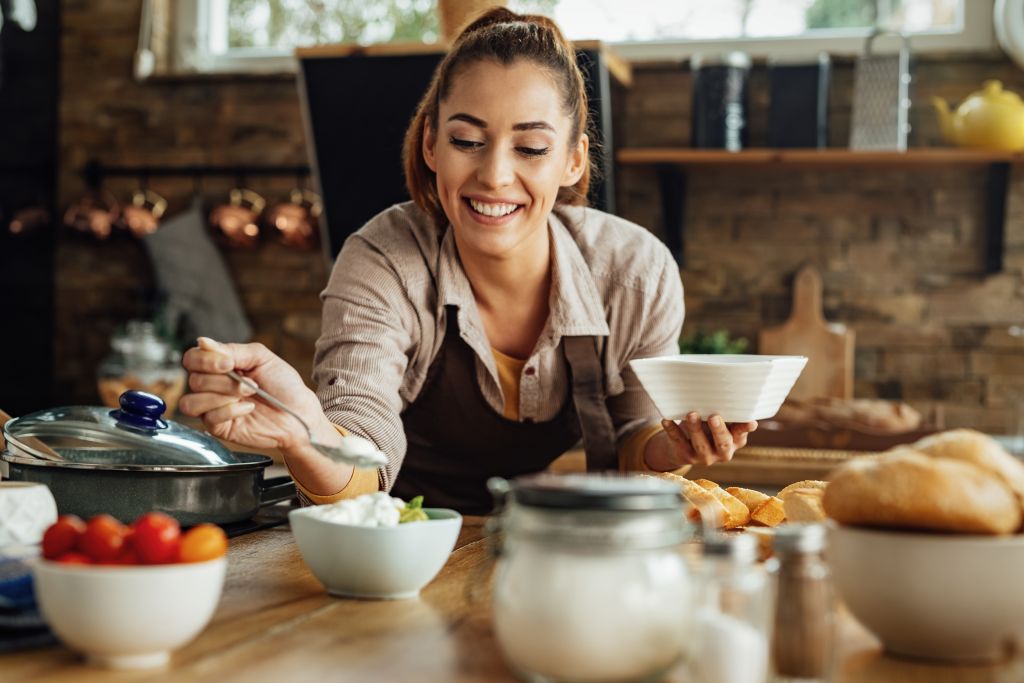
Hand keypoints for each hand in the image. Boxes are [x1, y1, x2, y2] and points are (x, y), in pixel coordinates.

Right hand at [179, 337, 324, 451]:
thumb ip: (232, 350)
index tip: (228, 364)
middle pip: (194, 380)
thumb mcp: (261, 358)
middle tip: (250, 384)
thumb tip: (202, 341)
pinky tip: (248, 409)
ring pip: (193, 401)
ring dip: (224, 396)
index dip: (205, 360)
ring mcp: (213, 408)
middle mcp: (212, 386)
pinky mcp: (218, 427)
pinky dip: (230, 411)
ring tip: (248, 395)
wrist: (298, 412)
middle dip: (224, 381)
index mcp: (219, 366)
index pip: (192, 359)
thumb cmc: (283, 384)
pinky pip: (208, 418)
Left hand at [660, 412, 756, 466]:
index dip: (745, 429)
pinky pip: (678, 442)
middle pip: (723, 443)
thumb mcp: (719, 421)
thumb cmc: (706, 427)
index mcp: (735, 440)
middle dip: (718, 430)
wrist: (682, 448)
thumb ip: (724, 411)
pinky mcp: (686, 456)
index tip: (751, 422)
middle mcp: (723, 451)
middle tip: (714, 417)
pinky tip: (666, 420)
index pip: (741, 434)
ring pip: (701, 445)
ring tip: (691, 414)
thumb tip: (723, 388)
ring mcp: (704, 457)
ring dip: (695, 429)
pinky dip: (672, 430)